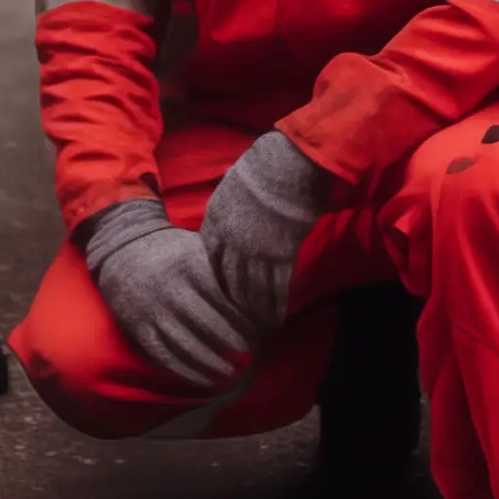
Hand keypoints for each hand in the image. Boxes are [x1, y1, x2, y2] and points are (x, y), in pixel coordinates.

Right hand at [80, 199, 255, 390]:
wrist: (122, 248)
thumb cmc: (172, 249)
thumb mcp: (198, 249)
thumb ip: (222, 271)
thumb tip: (256, 301)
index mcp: (192, 268)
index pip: (226, 302)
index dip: (245, 323)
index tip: (259, 334)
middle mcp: (173, 290)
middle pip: (211, 326)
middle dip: (234, 344)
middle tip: (250, 354)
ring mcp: (154, 311)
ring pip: (189, 345)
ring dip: (213, 364)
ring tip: (232, 373)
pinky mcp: (139, 327)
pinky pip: (166, 355)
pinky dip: (188, 372)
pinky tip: (205, 379)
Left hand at [194, 132, 330, 337]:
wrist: (288, 165)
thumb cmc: (262, 168)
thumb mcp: (231, 187)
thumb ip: (225, 209)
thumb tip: (224, 220)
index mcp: (215, 223)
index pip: (210, 262)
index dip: (215, 281)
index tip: (217, 299)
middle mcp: (230, 242)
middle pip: (225, 282)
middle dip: (229, 307)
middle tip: (233, 326)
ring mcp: (254, 251)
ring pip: (249, 292)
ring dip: (252, 316)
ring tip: (255, 333)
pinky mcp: (280, 255)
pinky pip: (274, 289)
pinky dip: (274, 309)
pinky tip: (274, 322)